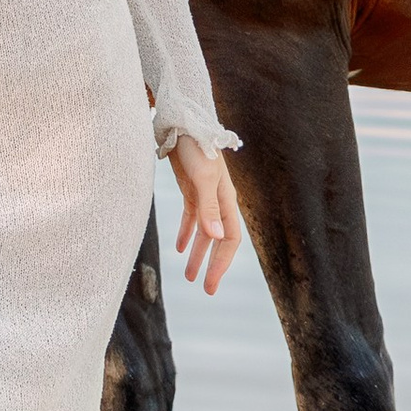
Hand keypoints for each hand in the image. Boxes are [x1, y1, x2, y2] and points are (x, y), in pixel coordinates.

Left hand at [168, 136, 243, 294]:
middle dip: (212, 264)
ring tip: (189, 276)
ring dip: (198, 253)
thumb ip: (208, 208)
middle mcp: (219, 200)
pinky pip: (192, 218)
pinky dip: (186, 233)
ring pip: (204, 232)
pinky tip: (180, 247)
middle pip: (218, 240)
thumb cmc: (196, 146)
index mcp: (226, 200)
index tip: (211, 284)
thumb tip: (215, 237)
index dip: (222, 263)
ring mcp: (205, 195)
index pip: (230, 239)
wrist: (183, 121)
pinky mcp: (191, 189)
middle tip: (205, 289)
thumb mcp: (203, 178)